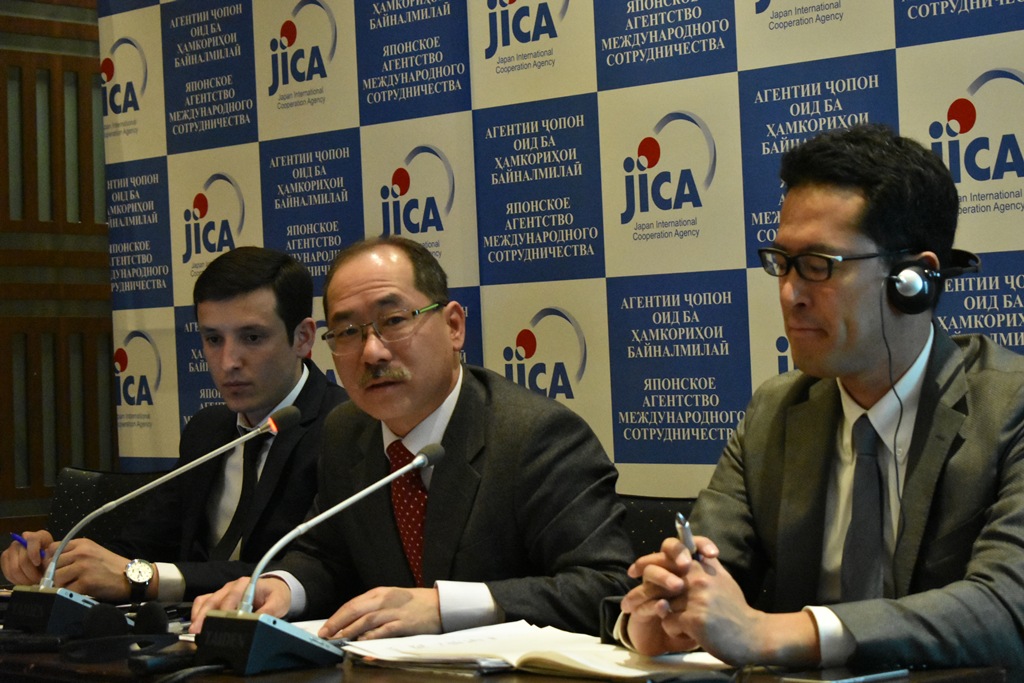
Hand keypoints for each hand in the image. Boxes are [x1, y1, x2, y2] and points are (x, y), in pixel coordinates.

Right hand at [1, 530, 53, 584]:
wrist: (41, 558)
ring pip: (14, 569)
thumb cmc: (49, 556)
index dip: (34, 553)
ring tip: (32, 582)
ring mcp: (11, 549)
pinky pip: (7, 573)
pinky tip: (24, 582)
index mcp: (37, 536)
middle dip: (31, 574)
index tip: (38, 564)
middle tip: (38, 580)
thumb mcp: (54, 555)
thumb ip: (50, 557)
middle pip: (23, 560)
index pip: (32, 540)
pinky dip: (16, 580)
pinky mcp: (5, 558)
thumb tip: (44, 565)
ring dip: (24, 579)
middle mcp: (21, 540)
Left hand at [45, 538, 133, 601]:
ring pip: (56, 578)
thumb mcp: (93, 552)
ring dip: (61, 585)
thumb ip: (74, 554)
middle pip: (51, 565)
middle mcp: (81, 553)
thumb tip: (50, 564)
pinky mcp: (86, 582)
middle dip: (55, 575)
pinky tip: (79, 592)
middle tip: (65, 581)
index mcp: (82, 543)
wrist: (132, 576)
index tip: (56, 568)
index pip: (52, 549)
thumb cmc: (112, 566)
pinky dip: (69, 594)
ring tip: (72, 587)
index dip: (50, 560)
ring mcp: (83, 567)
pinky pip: (66, 590)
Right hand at [190, 576, 290, 633]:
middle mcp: (232, 586)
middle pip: (214, 600)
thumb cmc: (275, 595)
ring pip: (206, 601)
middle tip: (199, 630)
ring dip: (198, 615)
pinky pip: (203, 601)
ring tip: (194, 631)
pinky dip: (197, 611)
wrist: (275, 589)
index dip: (225, 611)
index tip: (221, 624)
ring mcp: (224, 592)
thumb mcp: (278, 603)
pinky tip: (195, 624)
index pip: (232, 597)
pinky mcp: (219, 598)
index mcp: (246, 585)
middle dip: (206, 615)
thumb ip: (268, 612)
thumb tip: (257, 623)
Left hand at [318, 586, 440, 640]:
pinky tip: (361, 643)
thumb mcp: (391, 600)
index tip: (325, 628)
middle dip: (337, 623)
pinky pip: (384, 630)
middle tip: (325, 635)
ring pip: (366, 620)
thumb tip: (352, 622)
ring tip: (338, 640)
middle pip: (355, 610)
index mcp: (380, 593)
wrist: (440, 605)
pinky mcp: (404, 623)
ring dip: (350, 630)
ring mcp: (394, 611)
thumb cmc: (414, 604)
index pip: (352, 604)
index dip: (336, 616)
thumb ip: (373, 608)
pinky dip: (371, 637)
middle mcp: (385, 600)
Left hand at [623, 535, 819, 666]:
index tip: (634, 571)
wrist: (754, 636)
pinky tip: (687, 632)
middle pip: (656, 576)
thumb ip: (706, 564)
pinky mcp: (694, 619)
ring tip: (679, 622)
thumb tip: (694, 550)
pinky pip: (668, 622)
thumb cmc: (735, 609)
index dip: (648, 560)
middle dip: (642, 591)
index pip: (670, 550)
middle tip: (627, 603)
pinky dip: (674, 629)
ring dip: (667, 615)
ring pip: (661, 603)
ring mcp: (696, 597)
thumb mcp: (723, 579)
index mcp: (703, 566)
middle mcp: (698, 577)